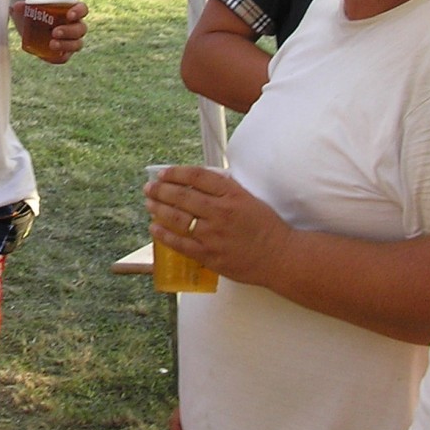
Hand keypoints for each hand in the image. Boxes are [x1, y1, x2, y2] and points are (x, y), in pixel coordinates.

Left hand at [11, 0, 87, 60]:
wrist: (26, 28)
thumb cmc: (32, 13)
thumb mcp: (26, 8)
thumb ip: (22, 7)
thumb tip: (18, 6)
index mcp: (71, 10)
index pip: (82, 9)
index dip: (79, 12)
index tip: (69, 15)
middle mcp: (75, 25)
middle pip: (81, 29)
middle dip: (69, 31)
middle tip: (54, 32)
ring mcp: (71, 40)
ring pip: (77, 44)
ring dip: (66, 45)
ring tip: (52, 44)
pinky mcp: (63, 53)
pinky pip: (65, 57)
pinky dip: (59, 57)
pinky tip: (49, 55)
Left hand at [145, 164, 291, 286]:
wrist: (280, 257)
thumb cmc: (266, 228)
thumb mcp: (248, 199)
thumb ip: (224, 189)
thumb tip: (197, 182)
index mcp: (232, 194)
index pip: (197, 176)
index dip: (176, 172)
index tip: (164, 172)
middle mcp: (220, 212)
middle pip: (182, 195)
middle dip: (160, 190)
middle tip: (149, 187)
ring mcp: (213, 234)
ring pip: (177, 218)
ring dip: (158, 209)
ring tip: (149, 204)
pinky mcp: (209, 255)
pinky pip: (180, 243)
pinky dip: (164, 235)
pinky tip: (154, 228)